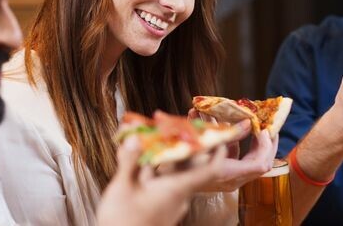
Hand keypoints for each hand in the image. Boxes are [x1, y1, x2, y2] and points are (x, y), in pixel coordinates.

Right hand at [96, 136, 226, 225]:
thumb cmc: (123, 222)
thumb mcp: (123, 189)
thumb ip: (129, 161)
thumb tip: (133, 136)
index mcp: (176, 189)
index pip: (209, 170)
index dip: (217, 152)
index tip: (219, 136)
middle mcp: (176, 195)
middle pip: (187, 166)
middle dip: (180, 144)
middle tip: (175, 125)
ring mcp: (167, 202)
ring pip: (169, 172)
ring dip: (161, 154)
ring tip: (148, 135)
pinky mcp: (156, 206)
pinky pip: (159, 181)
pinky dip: (150, 166)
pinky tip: (135, 156)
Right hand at [187, 108, 277, 191]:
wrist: (168, 180)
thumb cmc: (180, 164)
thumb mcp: (203, 145)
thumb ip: (227, 134)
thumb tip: (247, 123)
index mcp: (229, 174)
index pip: (261, 164)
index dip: (266, 146)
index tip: (263, 127)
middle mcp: (232, 179)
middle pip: (260, 163)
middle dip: (266, 143)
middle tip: (268, 125)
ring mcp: (228, 177)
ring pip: (248, 159)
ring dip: (249, 140)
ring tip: (249, 121)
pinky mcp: (221, 172)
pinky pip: (235, 157)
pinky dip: (233, 141)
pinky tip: (221, 125)